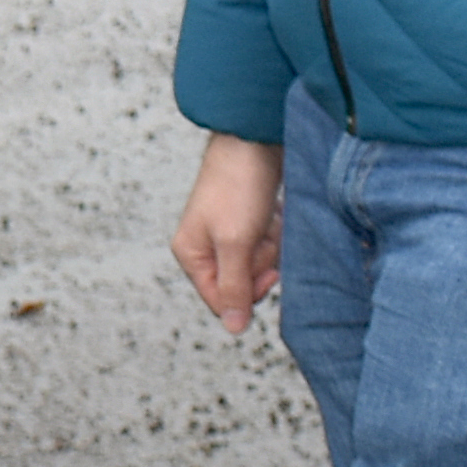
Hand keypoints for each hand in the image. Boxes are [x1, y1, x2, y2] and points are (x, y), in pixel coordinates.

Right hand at [170, 135, 281, 332]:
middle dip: (261, 263)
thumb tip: (233, 328)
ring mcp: (227, 233)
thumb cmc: (238, 185)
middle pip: (243, 283)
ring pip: (258, 264)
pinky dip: (275, 233)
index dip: (249, 291)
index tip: (268, 270)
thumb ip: (233, 287)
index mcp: (191, 254)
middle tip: (263, 235)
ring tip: (268, 218)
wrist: (255, 139)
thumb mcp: (235, 242)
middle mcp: (206, 247)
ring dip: (270, 245)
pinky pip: (266, 245)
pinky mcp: (247, 221)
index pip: (221, 300)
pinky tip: (274, 213)